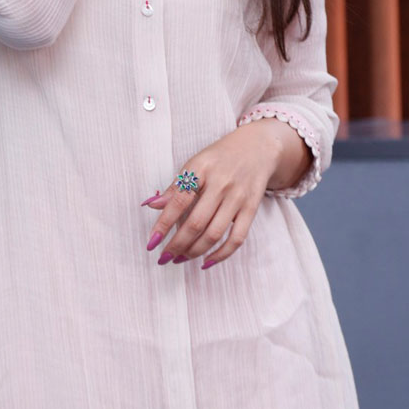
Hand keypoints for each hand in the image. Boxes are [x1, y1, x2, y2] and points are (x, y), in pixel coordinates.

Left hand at [141, 124, 283, 268]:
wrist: (257, 147)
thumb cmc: (219, 158)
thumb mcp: (195, 163)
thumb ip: (176, 186)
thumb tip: (151, 205)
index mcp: (202, 168)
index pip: (179, 200)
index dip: (163, 224)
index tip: (152, 242)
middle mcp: (221, 183)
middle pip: (196, 222)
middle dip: (177, 245)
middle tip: (164, 257)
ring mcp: (238, 197)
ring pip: (214, 234)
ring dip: (194, 252)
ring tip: (180, 259)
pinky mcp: (251, 208)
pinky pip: (237, 238)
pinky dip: (221, 255)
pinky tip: (206, 261)